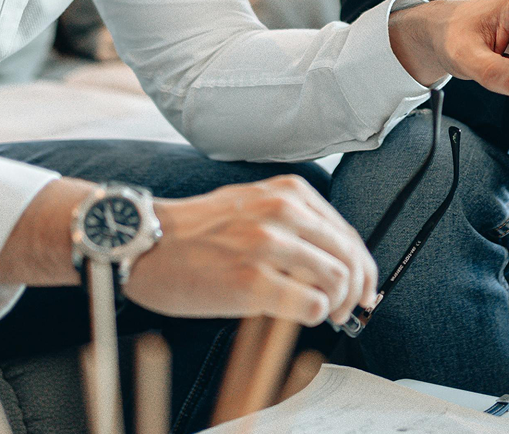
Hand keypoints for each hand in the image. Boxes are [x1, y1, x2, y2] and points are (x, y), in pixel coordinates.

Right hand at [124, 174, 376, 326]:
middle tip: (347, 310)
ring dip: (337, 306)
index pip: (347, 233)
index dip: (362, 268)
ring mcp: (268, 245)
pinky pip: (311, 305)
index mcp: (288, 192)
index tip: (363, 289)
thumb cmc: (196, 232)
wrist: (146, 243)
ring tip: (324, 315)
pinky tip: (298, 316)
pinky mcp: (253, 280)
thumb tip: (336, 259)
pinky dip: (314, 315)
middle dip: (356, 290)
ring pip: (337, 280)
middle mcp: (282, 212)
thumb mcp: (253, 205)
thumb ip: (295, 223)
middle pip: (349, 256)